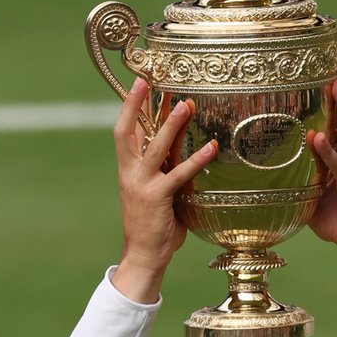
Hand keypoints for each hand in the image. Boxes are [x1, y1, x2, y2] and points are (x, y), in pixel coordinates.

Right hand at [111, 79, 216, 303]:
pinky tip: (211, 148)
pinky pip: (178, 174)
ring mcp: (142, 184)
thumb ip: (165, 172)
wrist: (143, 255)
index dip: (130, 107)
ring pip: (155, 148)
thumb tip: (182, 155)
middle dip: (139, 105)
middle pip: (130, 131)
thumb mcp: (156, 192)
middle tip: (152, 81)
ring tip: (186, 105)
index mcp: (127, 169)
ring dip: (171, 125)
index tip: (139, 83)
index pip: (124, 131)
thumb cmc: (153, 225)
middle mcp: (130, 173)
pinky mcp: (157, 198)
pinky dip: (196, 160)